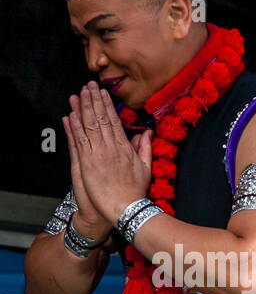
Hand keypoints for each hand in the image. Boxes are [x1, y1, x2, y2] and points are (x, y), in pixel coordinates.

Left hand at [66, 84, 151, 225]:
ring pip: (88, 126)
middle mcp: (111, 148)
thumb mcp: (146, 168)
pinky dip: (73, 127)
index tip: (103, 93)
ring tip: (77, 95)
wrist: (125, 208)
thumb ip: (146, 148)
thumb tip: (148, 133)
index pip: (114, 121)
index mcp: (125, 148)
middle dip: (94, 101)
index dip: (107, 105)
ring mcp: (98, 154)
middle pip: (100, 119)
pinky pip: (78, 140)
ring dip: (82, 109)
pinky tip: (69, 115)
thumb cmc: (136, 192)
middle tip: (88, 85)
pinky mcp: (87, 163)